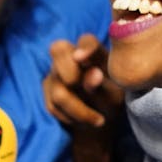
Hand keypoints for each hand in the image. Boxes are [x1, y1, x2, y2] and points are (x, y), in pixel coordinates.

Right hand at [44, 34, 125, 161]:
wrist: (100, 119)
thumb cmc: (112, 99)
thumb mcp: (114, 95)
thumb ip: (103, 85)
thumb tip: (93, 74)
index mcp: (93, 51)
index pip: (87, 40)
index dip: (85, 48)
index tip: (82, 58)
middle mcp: (70, 55)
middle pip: (58, 49)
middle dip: (71, 74)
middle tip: (89, 92)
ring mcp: (56, 71)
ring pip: (58, 89)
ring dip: (79, 111)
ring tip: (98, 120)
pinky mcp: (47, 89)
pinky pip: (53, 105)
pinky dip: (71, 118)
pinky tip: (84, 121)